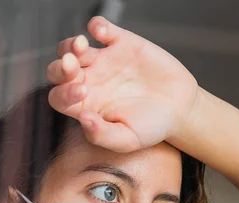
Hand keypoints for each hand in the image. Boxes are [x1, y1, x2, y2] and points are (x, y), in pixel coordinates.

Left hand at [47, 16, 198, 152]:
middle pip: (59, 71)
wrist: (179, 108)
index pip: (59, 97)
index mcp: (84, 105)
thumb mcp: (126, 140)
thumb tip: (82, 118)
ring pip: (74, 48)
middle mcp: (88, 81)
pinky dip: (98, 26)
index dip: (64, 93)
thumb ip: (101, 134)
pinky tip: (101, 32)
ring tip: (81, 45)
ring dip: (71, 45)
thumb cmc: (150, 127)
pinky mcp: (122, 43)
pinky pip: (103, 30)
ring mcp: (103, 61)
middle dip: (60, 67)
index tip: (83, 92)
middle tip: (71, 65)